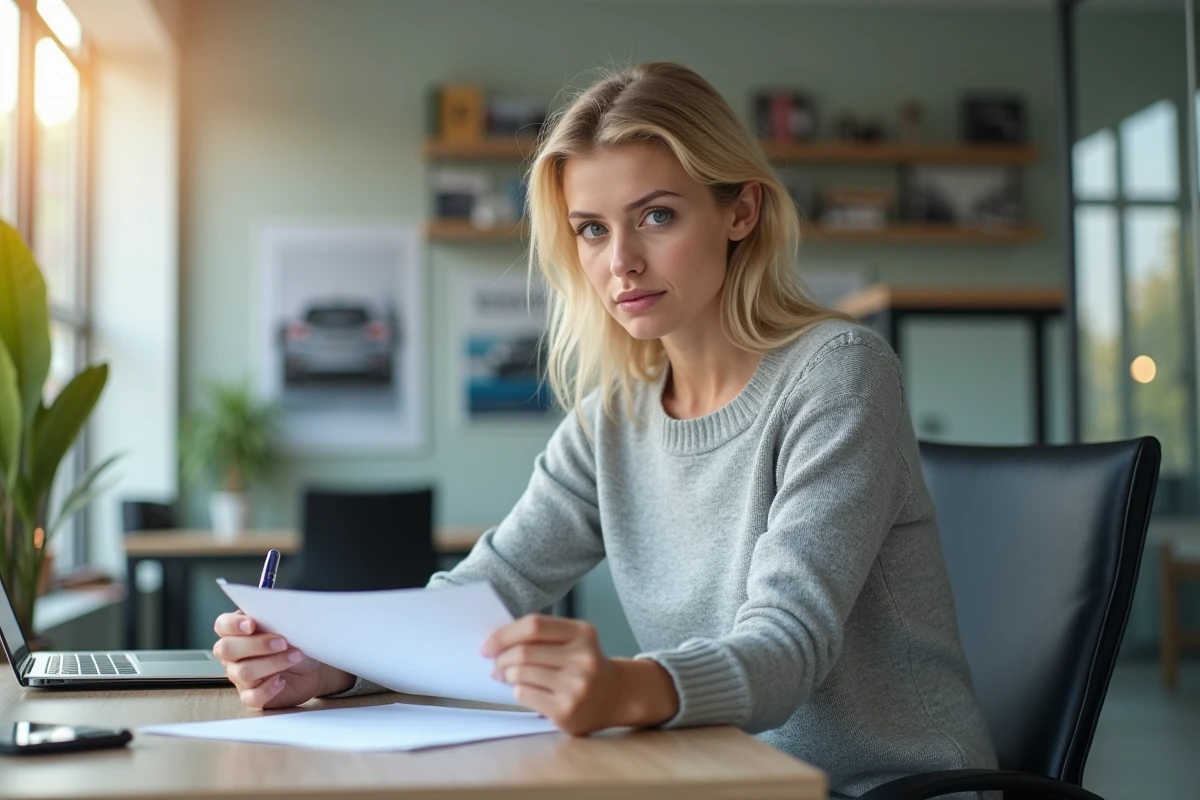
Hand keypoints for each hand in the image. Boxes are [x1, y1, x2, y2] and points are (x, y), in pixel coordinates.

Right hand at [213, 611, 353, 709]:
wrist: (313, 666)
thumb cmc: (295, 641)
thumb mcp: (287, 625)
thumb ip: (275, 617)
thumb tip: (276, 610)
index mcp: (237, 632)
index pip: (222, 625)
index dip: (233, 625)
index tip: (251, 624)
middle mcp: (233, 655)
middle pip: (226, 649)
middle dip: (256, 644)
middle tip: (283, 642)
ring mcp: (240, 677)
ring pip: (242, 672)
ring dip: (272, 663)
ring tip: (295, 656)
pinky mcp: (251, 696)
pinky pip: (252, 696)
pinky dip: (268, 689)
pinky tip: (282, 681)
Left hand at [481, 614, 677, 735]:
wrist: (616, 695)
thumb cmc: (584, 664)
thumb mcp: (574, 640)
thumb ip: (542, 636)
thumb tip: (496, 642)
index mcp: (583, 633)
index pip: (534, 625)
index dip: (504, 634)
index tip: (488, 645)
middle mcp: (583, 658)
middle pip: (524, 652)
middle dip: (501, 657)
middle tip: (495, 663)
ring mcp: (576, 686)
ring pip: (521, 674)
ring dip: (506, 674)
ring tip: (506, 676)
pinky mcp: (567, 710)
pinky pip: (525, 694)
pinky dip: (516, 690)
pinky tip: (523, 689)